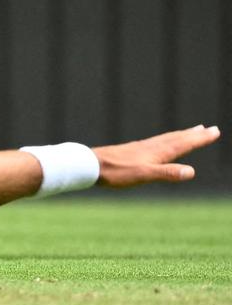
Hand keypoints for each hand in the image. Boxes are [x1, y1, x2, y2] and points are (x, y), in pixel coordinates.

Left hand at [94, 124, 219, 187]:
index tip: (215, 131)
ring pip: (166, 139)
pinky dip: (165, 140)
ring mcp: (141, 148)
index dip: (200, 138)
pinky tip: (161, 144)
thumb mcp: (144, 175)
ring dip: (182, 135)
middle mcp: (151, 147)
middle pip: (178, 138)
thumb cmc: (116, 173)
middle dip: (195, 134)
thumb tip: (190, 172)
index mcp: (158, 152)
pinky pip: (155, 143)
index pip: (184, 143)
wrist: (90, 165)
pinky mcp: (131, 151)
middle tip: (210, 128)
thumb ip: (166, 173)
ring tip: (192, 130)